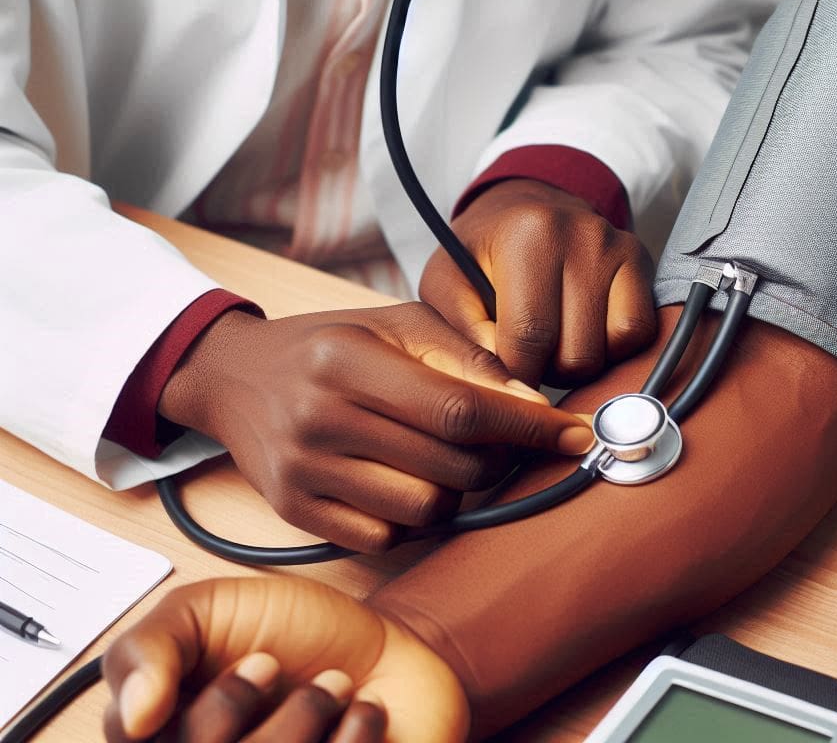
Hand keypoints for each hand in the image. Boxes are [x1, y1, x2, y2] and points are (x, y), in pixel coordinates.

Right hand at [102, 577, 468, 742]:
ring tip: (333, 684)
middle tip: (279, 665)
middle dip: (254, 706)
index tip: (260, 659)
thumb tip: (132, 719)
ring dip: (308, 715)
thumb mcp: (208, 609)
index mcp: (166, 741)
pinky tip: (363, 713)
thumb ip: (151, 647)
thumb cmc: (293, 633)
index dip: (216, 709)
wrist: (384, 644)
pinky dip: (354, 734)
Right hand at [159, 302, 593, 551]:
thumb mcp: (395, 325)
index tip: (574, 433)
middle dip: (497, 456)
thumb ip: (465, 359)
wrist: (235, 377)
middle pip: (452, 465)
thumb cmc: (328, 345)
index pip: (460, 407)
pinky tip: (401, 477)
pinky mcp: (296, 512)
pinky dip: (411, 516)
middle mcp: (322, 418)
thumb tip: (534, 403)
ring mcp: (305, 472)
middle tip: (500, 437)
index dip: (528, 425)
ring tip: (443, 454)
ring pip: (426, 510)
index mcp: (349, 360)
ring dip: (455, 489)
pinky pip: (386, 538)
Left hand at [420, 180, 656, 386]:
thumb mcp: (447, 285)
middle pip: (573, 352)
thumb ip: (463, 332)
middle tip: (526, 353)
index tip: (504, 381)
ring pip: (609, 349)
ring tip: (552, 340)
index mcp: (528, 235)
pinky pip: (637, 333)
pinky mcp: (639, 260)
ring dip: (578, 363)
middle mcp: (580, 235)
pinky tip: (583, 331)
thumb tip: (502, 379)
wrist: (518, 211)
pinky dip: (611, 348)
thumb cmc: (478, 256)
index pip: (528, 336)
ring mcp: (616, 246)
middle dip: (546, 371)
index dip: (515, 375)